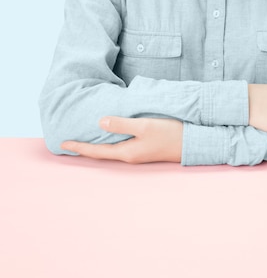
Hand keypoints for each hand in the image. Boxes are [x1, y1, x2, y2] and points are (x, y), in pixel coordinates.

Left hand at [61, 117, 182, 163]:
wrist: (192, 143)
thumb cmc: (170, 134)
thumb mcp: (144, 126)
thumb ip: (122, 124)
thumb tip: (100, 121)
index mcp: (126, 153)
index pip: (96, 151)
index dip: (79, 148)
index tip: (62, 145)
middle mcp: (129, 155)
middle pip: (101, 153)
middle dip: (84, 148)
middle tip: (68, 143)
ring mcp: (137, 153)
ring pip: (110, 149)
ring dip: (96, 145)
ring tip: (84, 138)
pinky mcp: (144, 147)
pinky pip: (120, 145)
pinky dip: (109, 140)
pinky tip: (109, 134)